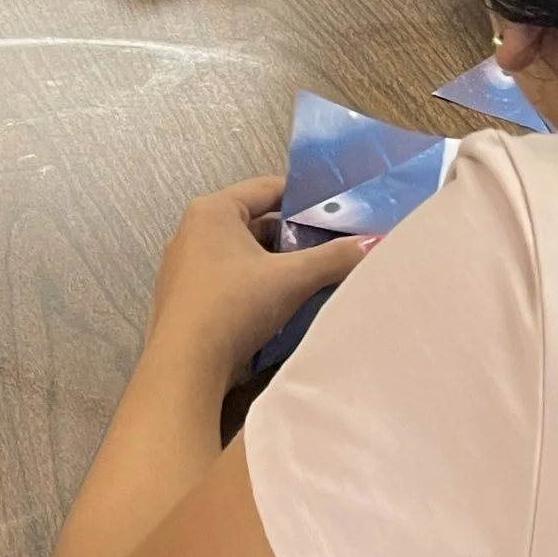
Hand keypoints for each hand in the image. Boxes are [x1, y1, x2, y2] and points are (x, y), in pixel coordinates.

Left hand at [146, 177, 367, 379]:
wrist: (183, 368)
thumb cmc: (233, 306)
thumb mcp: (291, 279)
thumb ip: (334, 258)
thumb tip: (374, 243)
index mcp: (213, 211)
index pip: (268, 188)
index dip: (306, 197)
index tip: (338, 211)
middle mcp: (193, 230)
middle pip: (256, 222)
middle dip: (294, 235)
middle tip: (333, 246)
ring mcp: (184, 266)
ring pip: (243, 254)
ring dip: (276, 263)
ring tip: (314, 275)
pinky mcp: (184, 298)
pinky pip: (229, 278)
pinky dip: (256, 284)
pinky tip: (281, 304)